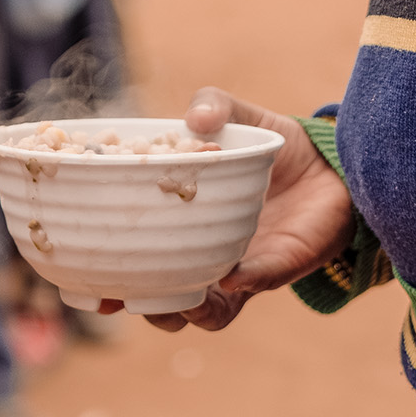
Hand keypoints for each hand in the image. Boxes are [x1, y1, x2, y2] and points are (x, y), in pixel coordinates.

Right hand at [103, 87, 353, 332]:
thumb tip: (194, 118)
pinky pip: (249, 291)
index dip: (107, 269)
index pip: (135, 252)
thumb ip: (216, 105)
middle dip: (135, 302)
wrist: (334, 167)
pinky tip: (230, 276)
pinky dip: (236, 288)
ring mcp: (237, 268)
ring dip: (179, 310)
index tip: (81, 275)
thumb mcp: (241, 118)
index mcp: (182, 220)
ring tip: (166, 299)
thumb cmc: (276, 147)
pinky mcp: (275, 271)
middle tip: (113, 297)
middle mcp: (204, 253)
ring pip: (200, 311)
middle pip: (160, 296)